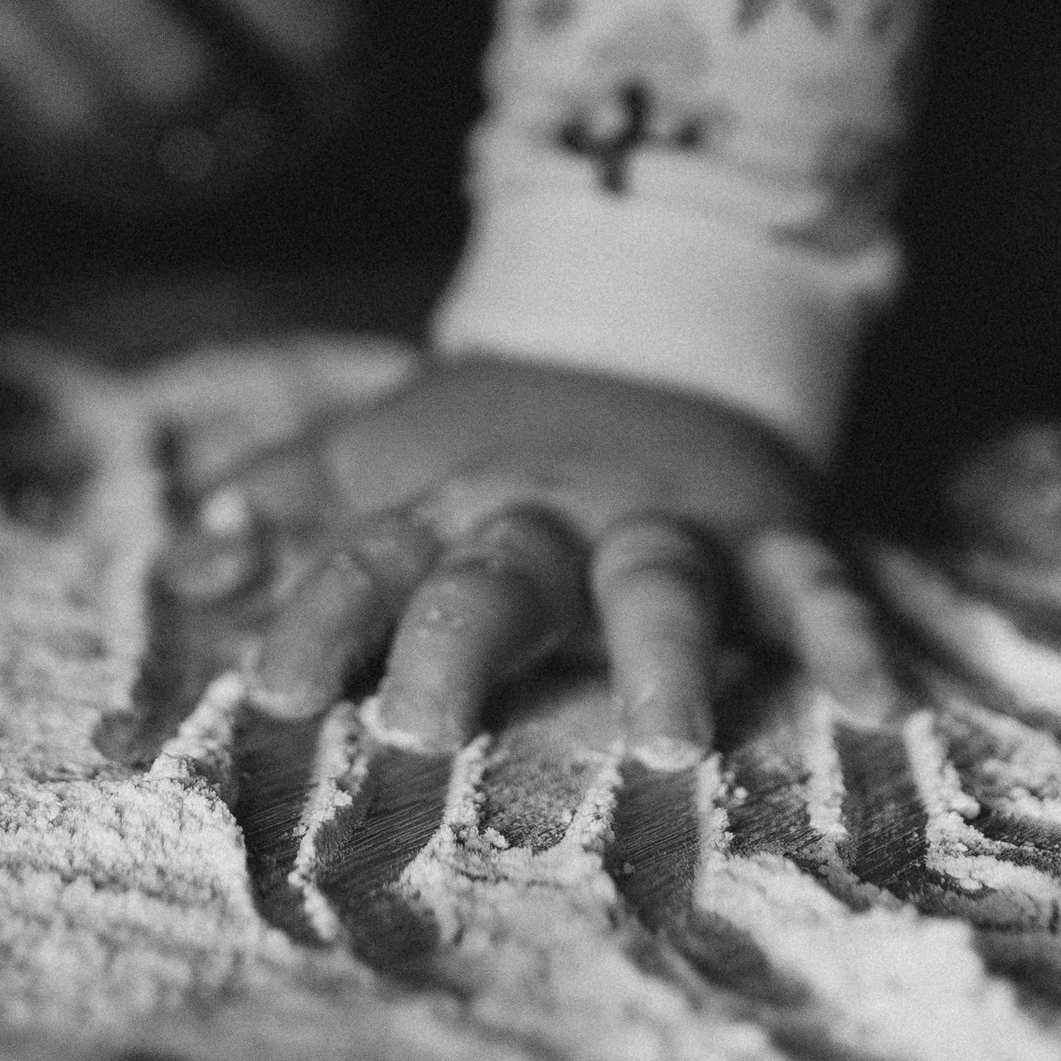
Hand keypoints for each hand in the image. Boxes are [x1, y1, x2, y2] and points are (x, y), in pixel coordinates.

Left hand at [199, 356, 896, 754]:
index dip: (308, 628)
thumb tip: (180, 566)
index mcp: (440, 507)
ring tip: (669, 750)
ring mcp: (659, 520)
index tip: (266, 705)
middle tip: (423, 738)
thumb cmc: (490, 429)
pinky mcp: (767, 528)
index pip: (357, 566)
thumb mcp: (377, 454)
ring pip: (656, 582)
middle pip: (492, 577)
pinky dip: (848, 637)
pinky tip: (880, 707)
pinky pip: (812, 582)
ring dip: (661, 660)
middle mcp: (543, 514)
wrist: (651, 310)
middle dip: (456, 650)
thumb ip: (279, 505)